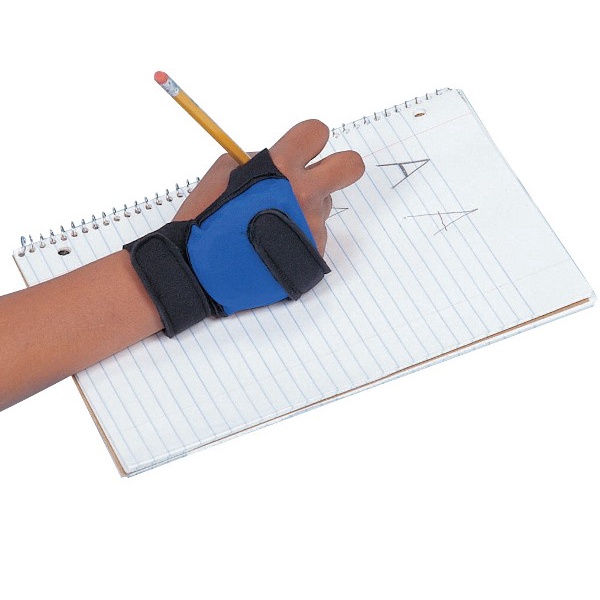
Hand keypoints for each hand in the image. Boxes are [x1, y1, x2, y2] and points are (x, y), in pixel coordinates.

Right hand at [173, 119, 364, 253]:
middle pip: (350, 166)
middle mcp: (304, 195)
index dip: (310, 140)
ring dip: (306, 209)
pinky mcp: (314, 253)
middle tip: (320, 177)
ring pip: (325, 205)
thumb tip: (280, 159)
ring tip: (271, 226)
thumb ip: (256, 160)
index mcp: (279, 169)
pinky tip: (273, 246)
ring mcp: (312, 226)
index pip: (316, 132)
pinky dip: (299, 237)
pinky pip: (316, 234)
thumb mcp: (221, 174)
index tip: (302, 150)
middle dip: (340, 167)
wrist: (200, 273)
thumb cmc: (204, 222)